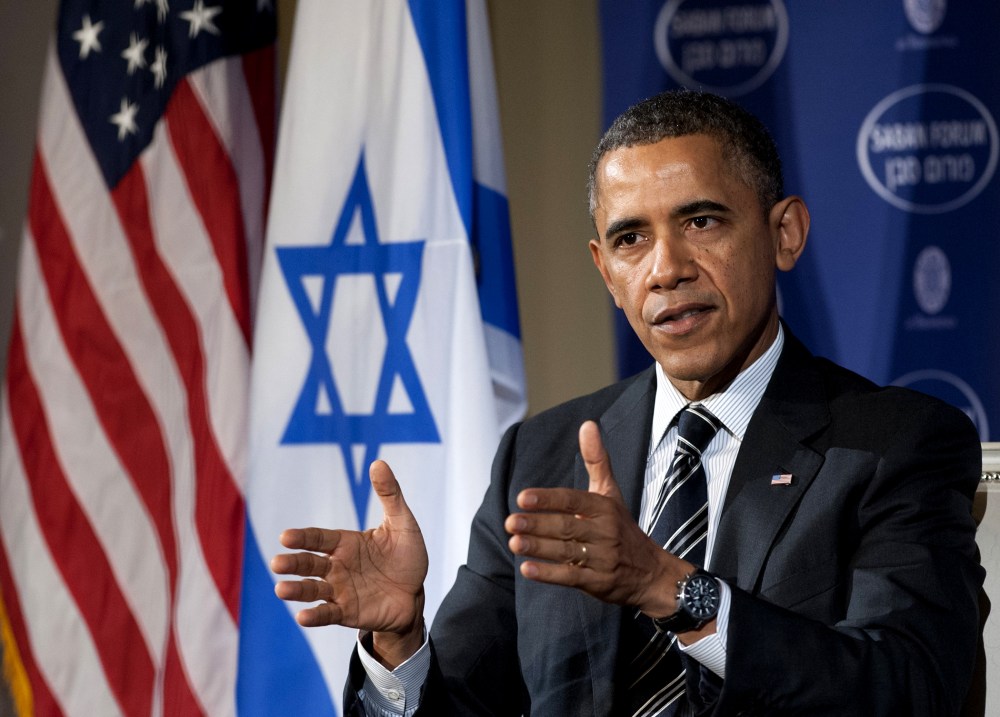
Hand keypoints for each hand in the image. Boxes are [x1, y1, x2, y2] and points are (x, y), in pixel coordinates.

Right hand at [270, 459, 426, 666]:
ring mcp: (339, 590)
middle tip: (276, 563)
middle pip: (309, 563)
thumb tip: (378, 462)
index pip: (318, 538)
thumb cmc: (406, 556)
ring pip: (312, 589)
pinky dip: (315, 616)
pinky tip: (302, 616)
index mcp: (345, 543)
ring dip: (296, 590)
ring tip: (281, 589)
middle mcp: (337, 566)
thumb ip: (389, 495)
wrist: (416, 593)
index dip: (302, 537)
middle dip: (292, 563)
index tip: (285, 537)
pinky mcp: (347, 612)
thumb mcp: (402, 523)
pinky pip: (327, 613)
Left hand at [504, 421, 691, 617]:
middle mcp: (605, 531)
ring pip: (566, 552)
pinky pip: (571, 577)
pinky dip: (548, 574)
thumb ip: (596, 460)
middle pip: (567, 526)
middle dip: (538, 524)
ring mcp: (603, 558)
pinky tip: (527, 569)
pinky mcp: (599, 582)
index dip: (548, 499)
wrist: (651, 572)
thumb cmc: (622, 527)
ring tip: (513, 542)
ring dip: (538, 548)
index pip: (573, 500)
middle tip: (510, 522)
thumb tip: (587, 424)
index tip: (522, 498)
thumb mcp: (611, 492)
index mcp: (604, 507)